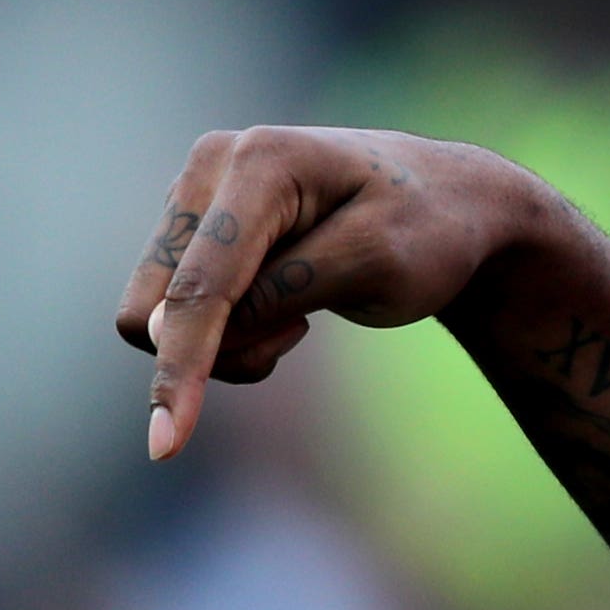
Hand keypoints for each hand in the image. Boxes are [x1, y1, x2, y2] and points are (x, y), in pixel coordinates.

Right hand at [114, 127, 540, 458]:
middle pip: (158, 302)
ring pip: (158, 311)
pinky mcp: (194, 221)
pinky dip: (228, 329)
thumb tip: (164, 326)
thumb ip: (282, 291)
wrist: (451, 204)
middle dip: (221, 347)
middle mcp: (211, 164)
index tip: (163, 447)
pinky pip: (175, 307)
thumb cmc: (429, 231)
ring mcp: (196, 190)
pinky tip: (286, 306)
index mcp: (260, 162)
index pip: (201, 285)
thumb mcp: (377, 266)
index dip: (179, 367)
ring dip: (229, 340)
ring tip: (301, 316)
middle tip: (301, 332)